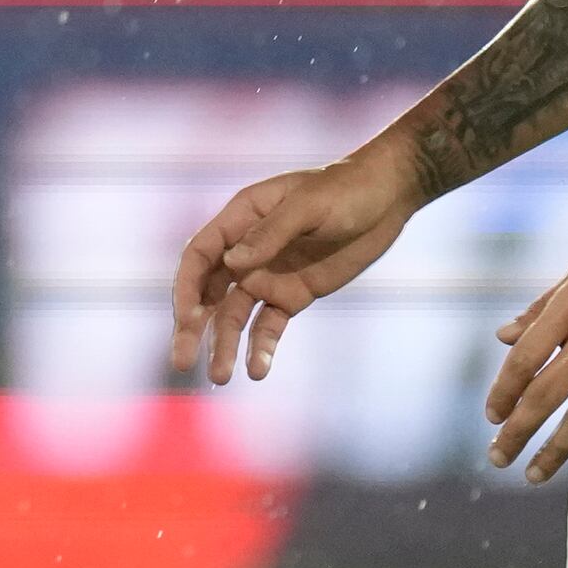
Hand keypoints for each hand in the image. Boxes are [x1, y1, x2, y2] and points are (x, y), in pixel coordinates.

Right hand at [168, 141, 421, 385]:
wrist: (386, 198)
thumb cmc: (345, 189)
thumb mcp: (308, 206)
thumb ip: (270, 234)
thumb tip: (232, 263)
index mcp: (240, 219)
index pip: (199, 256)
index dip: (186, 288)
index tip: (187, 319)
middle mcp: (246, 251)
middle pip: (207, 292)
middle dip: (192, 326)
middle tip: (180, 360)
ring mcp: (268, 276)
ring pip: (233, 316)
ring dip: (223, 345)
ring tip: (222, 378)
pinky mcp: (292, 296)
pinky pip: (269, 326)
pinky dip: (261, 348)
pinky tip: (258, 371)